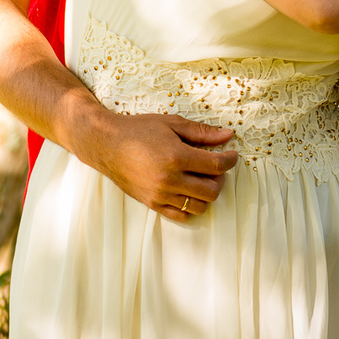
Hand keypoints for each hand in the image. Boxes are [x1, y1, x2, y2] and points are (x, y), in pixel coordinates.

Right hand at [92, 109, 238, 223]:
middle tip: (216, 167)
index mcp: (177, 157)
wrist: (106, 144)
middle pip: (212, 191)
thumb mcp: (171, 123)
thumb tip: (228, 135)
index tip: (232, 155)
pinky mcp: (152, 203)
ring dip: (207, 193)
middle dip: (221, 179)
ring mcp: (160, 194)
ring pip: (199, 206)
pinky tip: (189, 191)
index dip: (230, 161)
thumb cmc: (139, 129)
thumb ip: (201, 132)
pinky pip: (181, 215)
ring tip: (202, 179)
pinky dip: (191, 206)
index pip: (216, 166)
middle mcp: (170, 179)